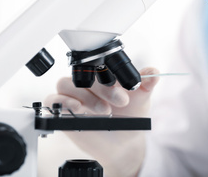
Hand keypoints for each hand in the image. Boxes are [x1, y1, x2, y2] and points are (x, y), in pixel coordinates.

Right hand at [44, 67, 159, 176]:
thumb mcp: (141, 100)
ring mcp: (73, 96)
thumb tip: (154, 72)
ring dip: (85, 96)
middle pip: (82, 74)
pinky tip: (78, 109)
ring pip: (65, 84)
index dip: (110, 75)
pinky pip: (53, 100)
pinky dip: (62, 102)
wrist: (123, 142)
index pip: (98, 64)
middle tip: (120, 102)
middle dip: (102, 88)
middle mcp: (86, 83)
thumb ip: (146, 85)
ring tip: (104, 110)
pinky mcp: (62, 111)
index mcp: (102, 75)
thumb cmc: (130, 117)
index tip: (126, 92)